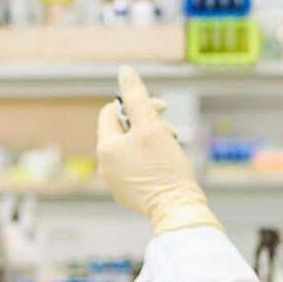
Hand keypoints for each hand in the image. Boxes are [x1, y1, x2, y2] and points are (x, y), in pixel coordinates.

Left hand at [96, 66, 222, 234]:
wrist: (177, 209)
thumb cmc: (165, 168)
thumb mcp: (152, 126)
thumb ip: (137, 98)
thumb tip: (125, 72)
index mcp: (106, 147)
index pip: (110, 112)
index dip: (135, 104)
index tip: (159, 108)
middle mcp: (104, 165)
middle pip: (123, 131)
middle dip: (147, 124)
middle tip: (170, 130)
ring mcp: (115, 182)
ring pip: (131, 150)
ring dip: (150, 141)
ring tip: (171, 146)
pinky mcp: (128, 194)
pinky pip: (135, 168)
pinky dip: (150, 161)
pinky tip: (166, 165)